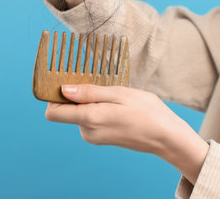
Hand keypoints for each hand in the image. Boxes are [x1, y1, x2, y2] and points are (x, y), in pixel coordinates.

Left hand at [45, 85, 208, 183]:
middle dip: (79, 95)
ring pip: (81, 114)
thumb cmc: (148, 112)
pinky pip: (91, 120)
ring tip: (116, 96)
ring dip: (92, 102)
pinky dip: (99, 110)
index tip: (67, 81)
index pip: (53, 111)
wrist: (166, 137)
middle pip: (67, 110)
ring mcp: (95, 137)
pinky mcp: (102, 138)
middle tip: (102, 85)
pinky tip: (119, 106)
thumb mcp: (120, 94)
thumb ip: (90, 92)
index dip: (54, 96)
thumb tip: (64, 90)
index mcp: (90, 118)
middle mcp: (88, 131)